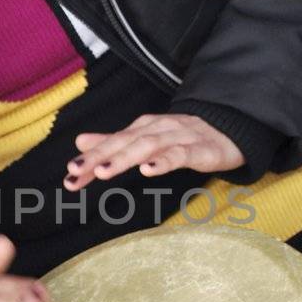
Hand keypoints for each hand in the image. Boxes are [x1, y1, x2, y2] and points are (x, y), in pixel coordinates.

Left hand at [62, 113, 244, 189]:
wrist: (232, 129)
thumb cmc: (185, 136)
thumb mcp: (147, 137)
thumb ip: (114, 142)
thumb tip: (81, 142)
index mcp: (143, 128)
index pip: (113, 143)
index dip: (91, 157)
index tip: (70, 173)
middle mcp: (158, 129)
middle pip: (125, 142)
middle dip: (100, 157)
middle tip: (76, 172)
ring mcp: (180, 138)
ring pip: (149, 146)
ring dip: (125, 158)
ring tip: (103, 172)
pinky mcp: (201, 150)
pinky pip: (181, 154)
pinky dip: (164, 161)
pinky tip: (148, 170)